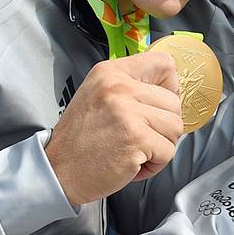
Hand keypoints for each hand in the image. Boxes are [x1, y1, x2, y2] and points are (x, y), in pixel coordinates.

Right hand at [46, 50, 182, 205]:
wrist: (58, 171)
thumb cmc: (80, 141)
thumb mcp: (99, 97)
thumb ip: (131, 87)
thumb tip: (170, 91)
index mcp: (111, 72)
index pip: (164, 63)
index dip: (169, 87)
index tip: (158, 105)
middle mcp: (119, 87)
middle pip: (174, 102)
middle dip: (163, 127)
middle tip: (139, 138)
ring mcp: (128, 112)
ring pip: (175, 127)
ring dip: (160, 146)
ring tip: (134, 150)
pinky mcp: (136, 138)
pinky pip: (168, 151)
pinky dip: (155, 164)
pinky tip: (132, 163)